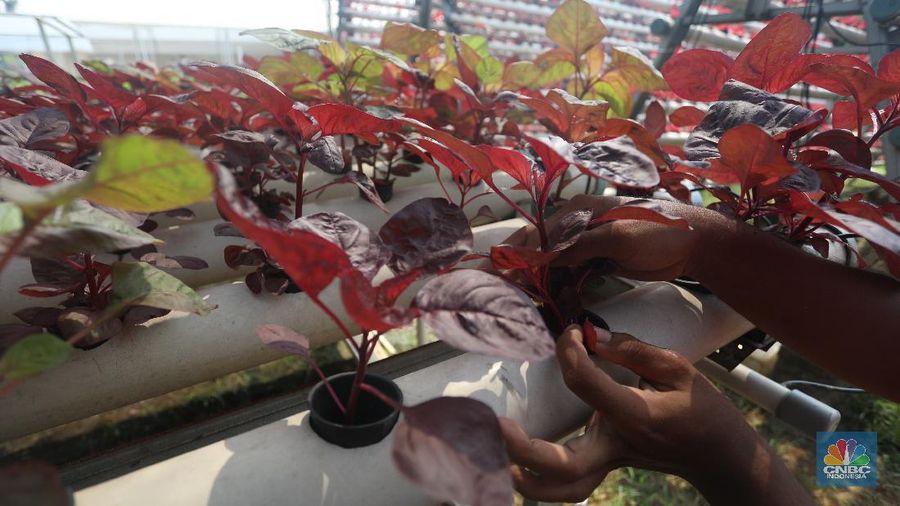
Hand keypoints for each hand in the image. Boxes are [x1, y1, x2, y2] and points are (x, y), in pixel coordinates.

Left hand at [499, 325, 812, 504]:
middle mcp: (617, 445)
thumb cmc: (701, 408)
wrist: (719, 454)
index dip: (570, 351)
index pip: (585, 383)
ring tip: (496, 461)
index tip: (571, 331)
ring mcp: (610, 462)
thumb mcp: (679, 368)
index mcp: (636, 416)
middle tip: (497, 427)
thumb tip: (592, 336)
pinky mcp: (605, 466)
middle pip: (565, 465)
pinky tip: (515, 466)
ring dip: (528, 481)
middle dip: (525, 450)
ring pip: (566, 489)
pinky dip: (541, 483)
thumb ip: (633, 350)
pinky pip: (570, 484)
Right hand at [503, 195, 729, 280]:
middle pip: (540, 250)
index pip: (536, 233)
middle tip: (505, 295)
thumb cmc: (657, 229)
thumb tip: (541, 258)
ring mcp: (586, 245)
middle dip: (522, 271)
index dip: (515, 254)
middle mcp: (576, 226)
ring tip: (524, 303)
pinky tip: (553, 302)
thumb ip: (578, 246)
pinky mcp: (597, 261)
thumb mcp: (616, 237)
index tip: (497, 276)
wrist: (694, 243)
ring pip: (553, 265)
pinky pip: (570, 274)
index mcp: (577, 211)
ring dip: (540, 283)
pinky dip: (561, 287)